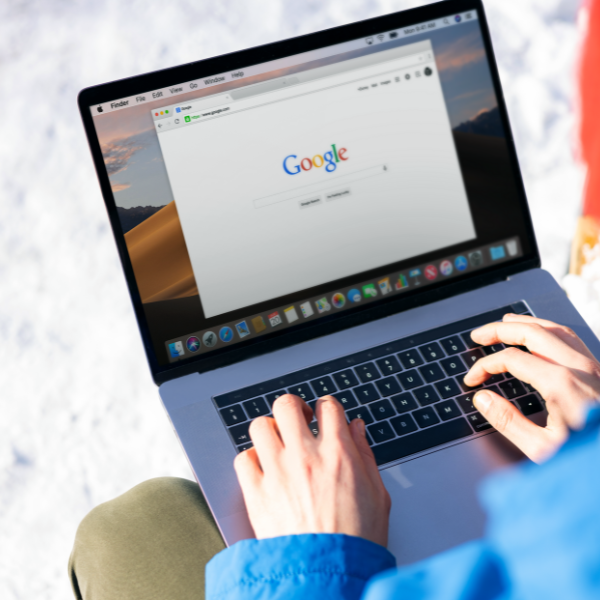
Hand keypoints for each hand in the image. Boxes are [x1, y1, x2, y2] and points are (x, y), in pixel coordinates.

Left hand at [234, 394, 390, 546]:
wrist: (329, 575)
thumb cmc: (356, 541)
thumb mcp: (378, 494)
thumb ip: (365, 454)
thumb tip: (356, 428)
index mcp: (338, 454)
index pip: (327, 407)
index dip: (326, 407)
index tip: (324, 415)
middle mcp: (305, 456)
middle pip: (288, 406)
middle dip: (294, 408)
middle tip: (298, 420)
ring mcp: (277, 472)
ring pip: (260, 426)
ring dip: (270, 430)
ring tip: (278, 442)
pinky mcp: (257, 493)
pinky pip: (243, 459)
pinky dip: (251, 459)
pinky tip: (263, 468)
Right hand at [463, 313, 599, 462]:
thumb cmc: (590, 458)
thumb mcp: (543, 449)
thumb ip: (509, 422)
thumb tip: (483, 399)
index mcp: (561, 384)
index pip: (511, 359)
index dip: (485, 366)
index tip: (473, 379)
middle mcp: (579, 368)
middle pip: (532, 332)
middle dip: (499, 330)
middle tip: (479, 335)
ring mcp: (593, 367)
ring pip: (554, 329)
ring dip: (525, 324)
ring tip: (505, 323)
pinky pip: (571, 338)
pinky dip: (548, 330)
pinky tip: (540, 335)